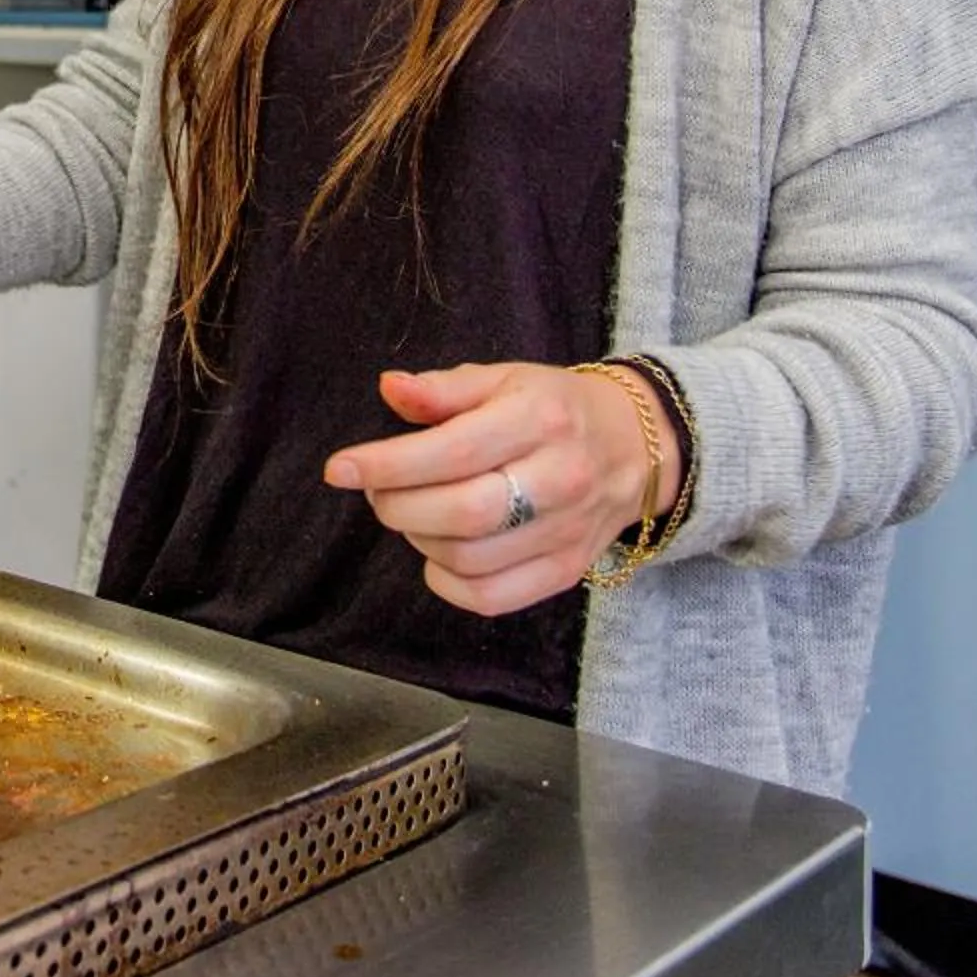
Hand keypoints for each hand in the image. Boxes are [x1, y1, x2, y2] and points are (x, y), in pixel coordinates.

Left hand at [322, 363, 671, 616]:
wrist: (637, 446)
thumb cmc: (555, 408)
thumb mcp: (504, 379)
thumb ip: (444, 389)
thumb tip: (390, 389)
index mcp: (539, 420)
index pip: (454, 451)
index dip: (388, 465)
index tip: (339, 468)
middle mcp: (559, 478)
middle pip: (462, 513)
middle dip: (397, 505)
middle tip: (377, 490)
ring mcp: (566, 531)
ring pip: (471, 558)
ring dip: (419, 539)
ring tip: (412, 511)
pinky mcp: (566, 570)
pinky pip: (492, 596)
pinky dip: (448, 582)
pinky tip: (438, 552)